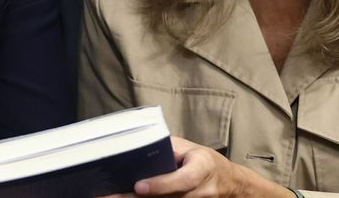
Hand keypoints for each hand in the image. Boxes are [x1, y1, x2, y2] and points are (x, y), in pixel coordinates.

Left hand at [104, 136, 291, 197]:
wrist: (230, 184)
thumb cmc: (204, 161)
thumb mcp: (190, 148)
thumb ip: (167, 148)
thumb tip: (136, 146)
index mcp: (203, 168)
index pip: (182, 180)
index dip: (161, 185)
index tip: (139, 187)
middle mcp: (200, 192)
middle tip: (109, 196)